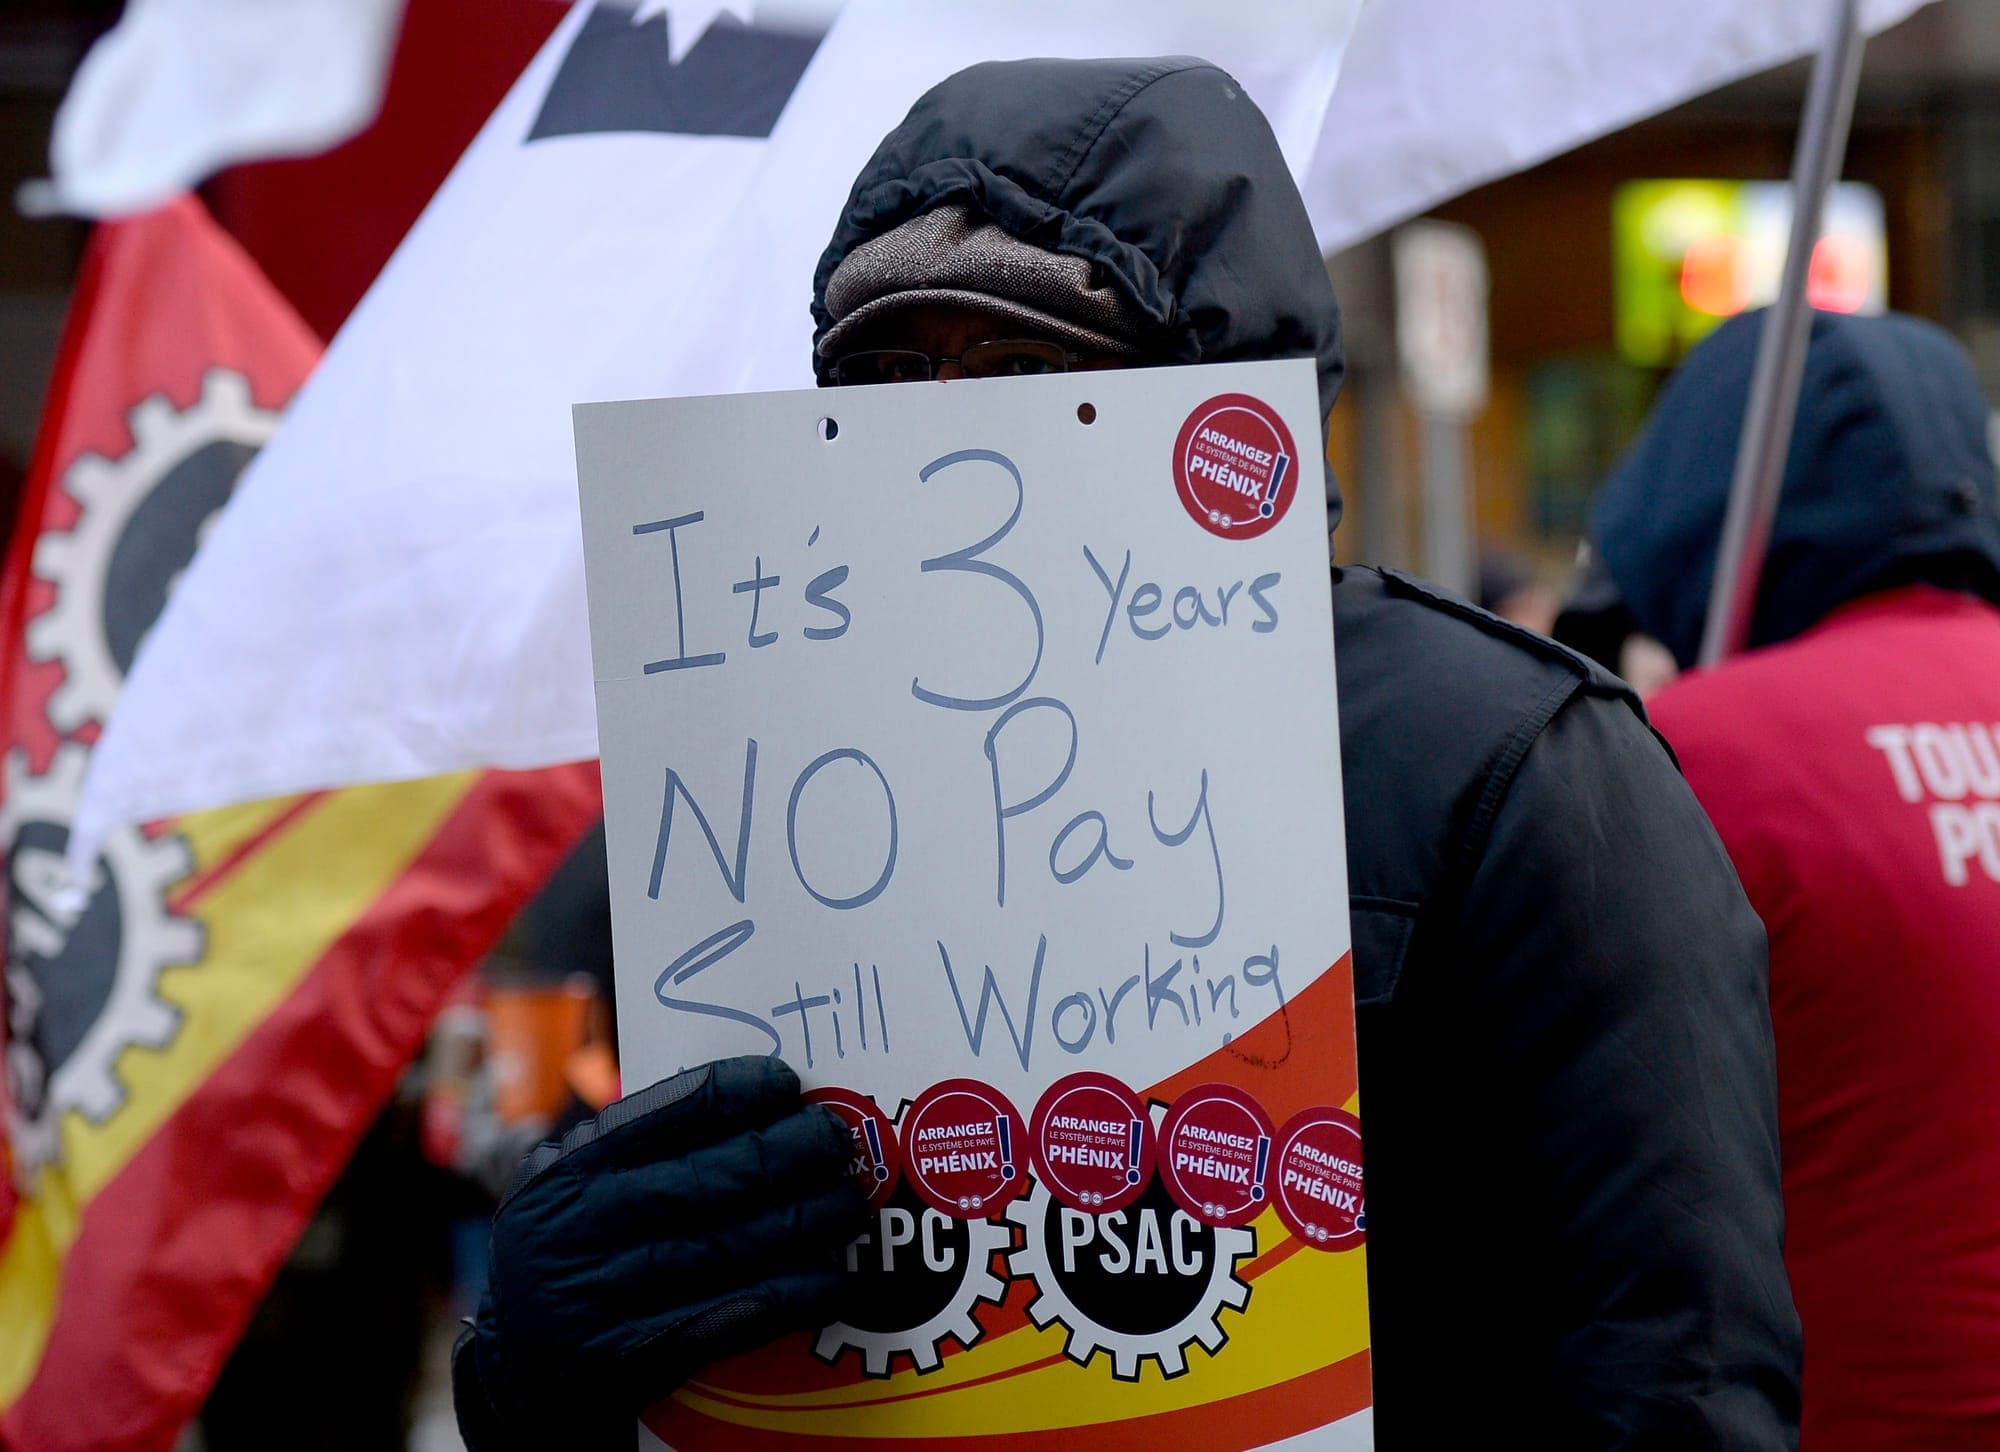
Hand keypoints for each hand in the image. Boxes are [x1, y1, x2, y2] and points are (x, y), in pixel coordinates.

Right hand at [453, 1056, 869, 1449]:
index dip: (737, 1092)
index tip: (788, 1083)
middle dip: (784, 1154)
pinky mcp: (627, 1359)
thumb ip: (633, 1153)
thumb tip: (746, 1106)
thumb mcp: (567, 1193)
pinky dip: (789, 1296)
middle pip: (706, 1180)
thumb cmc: (564, 1261)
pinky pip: (728, 1318)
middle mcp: (575, 1230)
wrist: (513, 1372)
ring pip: (726, 1247)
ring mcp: (597, 1298)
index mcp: (566, 1174)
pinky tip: (833, 1280)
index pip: (664, 1114)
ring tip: (850, 1202)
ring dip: (803, 1221)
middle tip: (836, 1141)